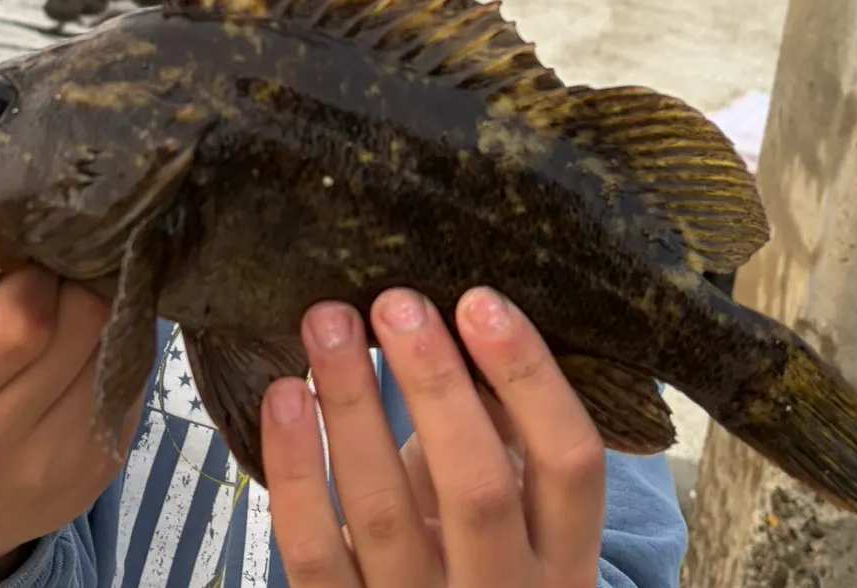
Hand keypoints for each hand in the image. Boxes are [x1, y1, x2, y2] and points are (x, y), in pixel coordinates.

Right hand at [0, 250, 144, 581]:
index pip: (18, 317)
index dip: (30, 273)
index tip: (16, 261)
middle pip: (82, 320)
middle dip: (72, 277)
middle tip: (48, 269)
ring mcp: (54, 465)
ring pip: (117, 340)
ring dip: (98, 305)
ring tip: (65, 300)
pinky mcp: (100, 469)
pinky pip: (131, 373)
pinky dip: (112, 343)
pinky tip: (80, 342)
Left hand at [261, 288, 605, 587]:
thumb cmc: (467, 548)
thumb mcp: (506, 500)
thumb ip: (498, 422)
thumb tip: (468, 310)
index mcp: (562, 557)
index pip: (571, 464)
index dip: (530, 378)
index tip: (479, 300)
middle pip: (476, 488)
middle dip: (434, 384)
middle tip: (396, 303)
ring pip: (384, 512)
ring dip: (353, 405)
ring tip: (328, 324)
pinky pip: (315, 551)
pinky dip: (296, 469)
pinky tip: (285, 396)